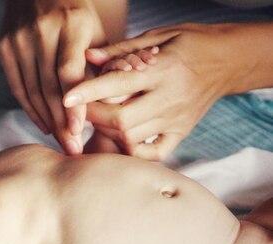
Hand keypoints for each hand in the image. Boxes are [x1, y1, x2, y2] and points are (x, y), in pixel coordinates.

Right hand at [0, 0, 107, 154]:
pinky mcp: (4, 47)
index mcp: (71, 24)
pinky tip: (44, 126)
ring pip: (32, 91)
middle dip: (61, 122)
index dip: (74, 105)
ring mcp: (19, 39)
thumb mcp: (96, 31)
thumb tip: (112, 103)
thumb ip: (103, 64)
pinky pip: (17, 87)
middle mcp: (41, 31)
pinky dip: (31, 110)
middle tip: (73, 149)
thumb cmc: (77, 14)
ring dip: (47, 121)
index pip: (69, 72)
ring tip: (62, 143)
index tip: (78, 132)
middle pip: (50, 87)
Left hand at [63, 24, 236, 159]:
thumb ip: (120, 50)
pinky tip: (121, 137)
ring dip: (106, 131)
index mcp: (163, 70)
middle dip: (93, 116)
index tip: (66, 98)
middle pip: (120, 119)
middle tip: (82, 108)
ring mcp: (176, 120)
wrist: (230, 59)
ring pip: (130, 138)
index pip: (119, 84)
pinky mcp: (181, 133)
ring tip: (100, 118)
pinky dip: (131, 150)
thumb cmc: (189, 43)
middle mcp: (170, 98)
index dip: (89, 92)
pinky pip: (152, 153)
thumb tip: (88, 57)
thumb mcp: (157, 36)